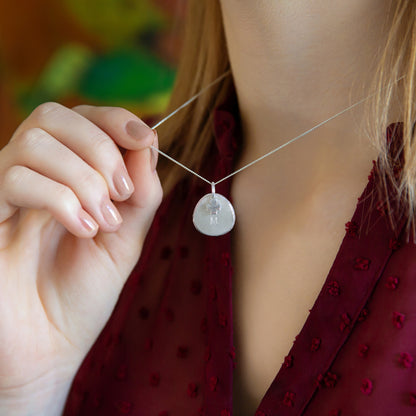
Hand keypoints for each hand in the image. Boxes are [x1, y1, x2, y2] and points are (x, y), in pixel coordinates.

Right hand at [0, 102, 161, 411]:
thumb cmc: (84, 293)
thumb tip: (147, 142)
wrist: (48, 347)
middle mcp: (33, 176)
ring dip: (83, 178)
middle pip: (54, 115)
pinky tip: (80, 229)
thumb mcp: (127, 237)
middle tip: (120, 194)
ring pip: (36, 142)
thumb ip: (140, 192)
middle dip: (99, 147)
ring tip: (101, 223)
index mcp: (67, 176)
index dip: (115, 118)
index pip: (82, 118)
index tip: (145, 139)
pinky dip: (60, 199)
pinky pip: (15, 177)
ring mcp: (4, 193)